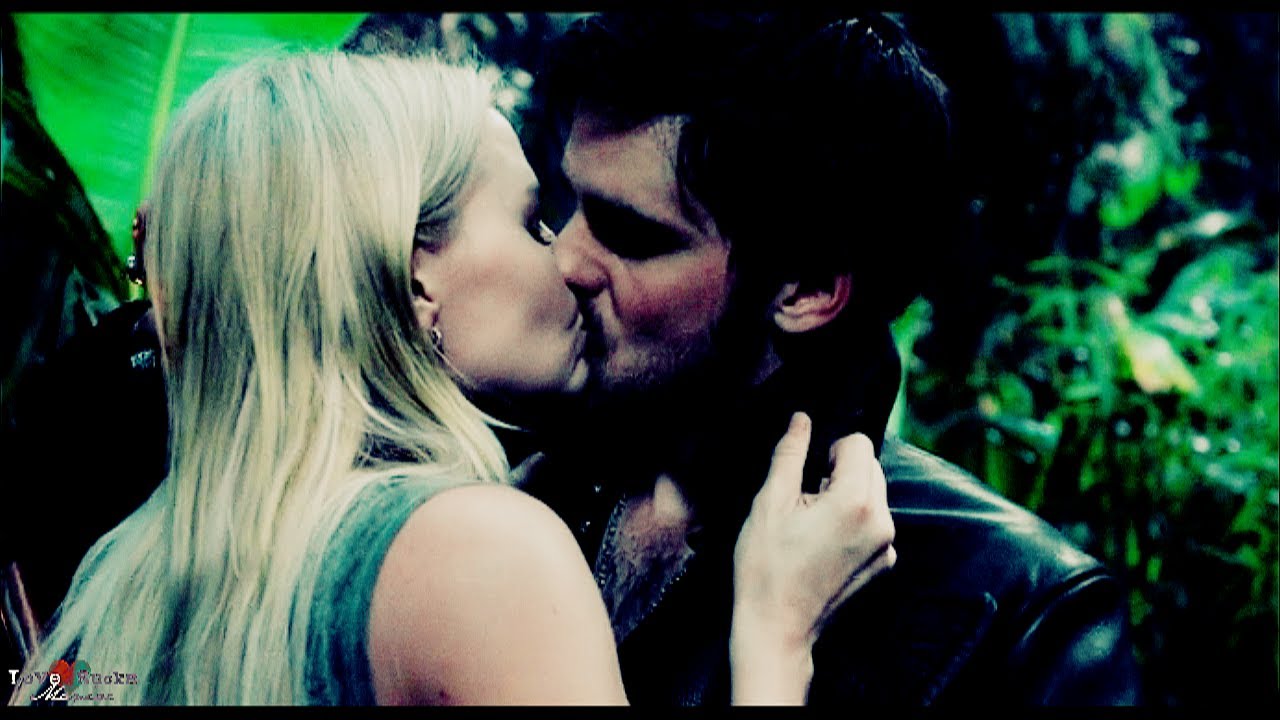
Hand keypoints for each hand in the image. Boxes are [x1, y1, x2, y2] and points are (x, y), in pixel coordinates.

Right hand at [730, 412, 895, 699]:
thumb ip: (790, 454)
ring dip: (846, 496)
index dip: (828, 451)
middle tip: (804, 502)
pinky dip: (852, 522)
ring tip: (811, 525)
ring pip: (873, 494)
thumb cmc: (766, 566)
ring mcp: (886, 546)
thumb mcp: (770, 502)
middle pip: (870, 467)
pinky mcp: (882, 564)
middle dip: (839, 472)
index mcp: (856, 502)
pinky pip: (874, 522)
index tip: (806, 477)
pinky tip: (822, 544)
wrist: (776, 628)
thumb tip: (801, 418)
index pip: (859, 443)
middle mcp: (882, 522)